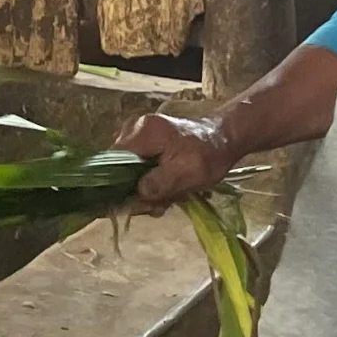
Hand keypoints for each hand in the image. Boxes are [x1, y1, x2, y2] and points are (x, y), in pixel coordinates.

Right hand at [114, 105, 235, 212]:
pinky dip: (152, 182)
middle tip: (161, 206)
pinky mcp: (144, 143)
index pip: (112, 163)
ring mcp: (138, 135)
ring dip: (148, 189)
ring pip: (129, 171)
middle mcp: (133, 129)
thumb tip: (134, 195)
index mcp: (142, 132)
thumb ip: (159, 183)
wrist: (224, 140)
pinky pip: (138, 168)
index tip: (139, 205)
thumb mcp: (188, 173)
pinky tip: (168, 189)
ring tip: (170, 197)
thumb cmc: (209, 155)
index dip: (120, 187)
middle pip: (119, 169)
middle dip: (139, 191)